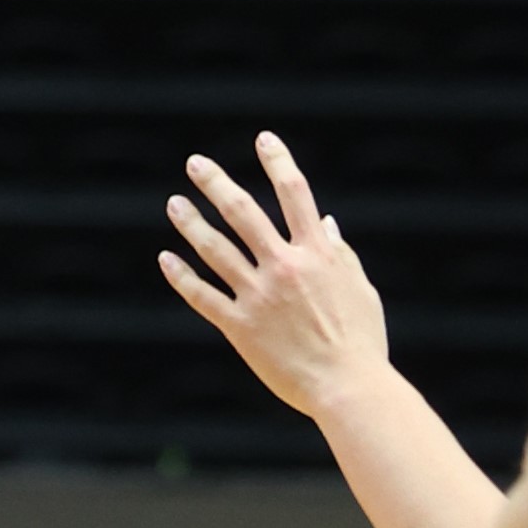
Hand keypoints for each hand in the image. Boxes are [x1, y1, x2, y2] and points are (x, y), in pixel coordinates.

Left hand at [157, 134, 393, 418]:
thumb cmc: (362, 343)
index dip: (278, 161)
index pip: (295, 194)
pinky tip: (166, 258)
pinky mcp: (240, 327)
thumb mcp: (360, 289)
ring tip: (174, 203)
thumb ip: (339, 254)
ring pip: (215, 249)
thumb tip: (325, 222)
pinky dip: (182, 276)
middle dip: (216, 183)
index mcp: (318, 254)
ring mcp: (259, 296)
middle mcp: (285, 267)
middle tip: (195, 163)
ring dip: (191, 223)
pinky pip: (203, 296)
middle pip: (243, 213)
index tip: (263, 138)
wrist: (349, 388)